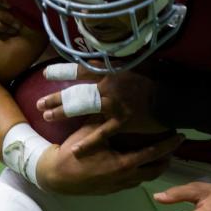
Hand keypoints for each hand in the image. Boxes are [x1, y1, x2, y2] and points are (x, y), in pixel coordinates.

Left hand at [36, 65, 167, 156]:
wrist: (171, 98)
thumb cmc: (155, 80)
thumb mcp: (135, 65)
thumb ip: (116, 65)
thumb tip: (98, 60)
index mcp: (112, 72)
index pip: (82, 70)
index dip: (63, 72)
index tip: (47, 74)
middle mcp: (109, 87)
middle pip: (77, 91)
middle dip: (57, 97)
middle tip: (39, 103)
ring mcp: (114, 105)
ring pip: (83, 108)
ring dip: (64, 113)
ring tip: (47, 117)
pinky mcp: (121, 122)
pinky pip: (101, 133)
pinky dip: (89, 141)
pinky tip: (75, 149)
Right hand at [36, 123, 183, 194]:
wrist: (55, 177)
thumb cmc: (73, 153)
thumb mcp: (90, 133)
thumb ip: (106, 120)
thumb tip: (116, 102)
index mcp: (124, 163)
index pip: (154, 153)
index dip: (169, 144)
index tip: (181, 135)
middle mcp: (126, 177)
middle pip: (156, 170)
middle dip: (167, 158)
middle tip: (174, 146)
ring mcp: (119, 186)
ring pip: (146, 178)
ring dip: (156, 166)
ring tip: (162, 155)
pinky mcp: (112, 190)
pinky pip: (134, 182)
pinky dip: (142, 172)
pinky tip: (141, 163)